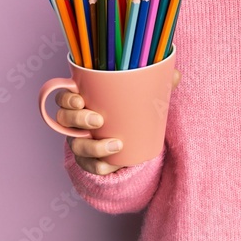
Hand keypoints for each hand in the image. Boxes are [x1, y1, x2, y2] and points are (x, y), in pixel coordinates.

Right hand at [61, 69, 180, 174]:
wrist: (132, 140)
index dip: (67, 98)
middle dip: (78, 119)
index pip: (64, 96)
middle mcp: (76, 121)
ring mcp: (79, 141)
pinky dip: (99, 165)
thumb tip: (176, 74)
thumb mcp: (143, 96)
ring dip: (92, 146)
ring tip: (116, 144)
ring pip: (74, 145)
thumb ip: (157, 83)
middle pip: (64, 119)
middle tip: (98, 120)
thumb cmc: (131, 110)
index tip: (80, 99)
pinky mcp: (88, 160)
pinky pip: (87, 166)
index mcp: (84, 99)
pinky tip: (112, 164)